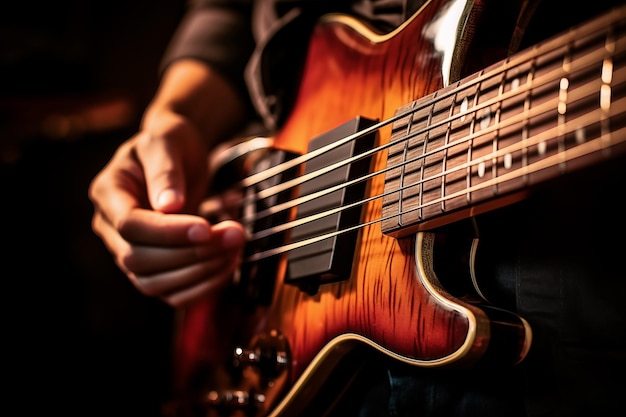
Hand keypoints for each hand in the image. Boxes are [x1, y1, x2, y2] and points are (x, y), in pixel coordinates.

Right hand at [88, 60, 248, 306]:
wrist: (178, 155)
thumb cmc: (170, 142)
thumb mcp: (167, 141)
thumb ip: (166, 170)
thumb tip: (169, 205)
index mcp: (108, 193)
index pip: (129, 226)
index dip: (168, 232)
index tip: (206, 227)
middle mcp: (111, 228)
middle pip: (139, 259)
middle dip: (191, 252)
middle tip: (235, 235)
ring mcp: (129, 252)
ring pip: (153, 283)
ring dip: (199, 272)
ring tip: (235, 247)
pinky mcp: (153, 269)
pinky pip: (170, 293)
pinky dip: (201, 287)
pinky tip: (227, 265)